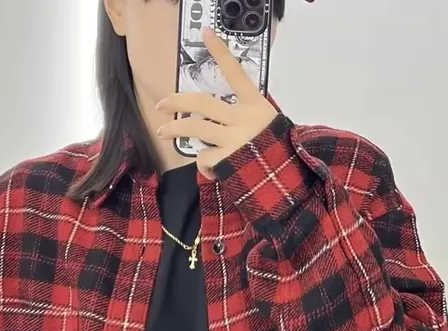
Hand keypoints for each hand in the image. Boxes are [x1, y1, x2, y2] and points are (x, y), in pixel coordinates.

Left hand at [155, 27, 277, 179]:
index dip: (220, 52)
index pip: (235, 73)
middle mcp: (243, 119)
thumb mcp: (267, 126)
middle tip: (162, 104)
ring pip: (195, 128)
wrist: (285, 180)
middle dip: (178, 102)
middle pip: (202, 103)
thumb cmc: (275, 152)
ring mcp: (233, 139)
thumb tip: (213, 119)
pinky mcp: (226, 160)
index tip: (205, 33)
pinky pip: (203, 158)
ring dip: (174, 129)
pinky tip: (216, 169)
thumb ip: (243, 117)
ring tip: (163, 132)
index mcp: (255, 105)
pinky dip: (205, 164)